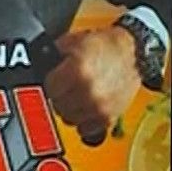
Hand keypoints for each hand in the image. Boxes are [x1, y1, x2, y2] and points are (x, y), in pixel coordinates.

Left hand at [45, 27, 138, 144]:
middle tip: (66, 86)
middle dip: (59, 95)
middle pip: (57, 105)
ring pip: (69, 119)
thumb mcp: (73, 41)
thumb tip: (37, 65)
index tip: (55, 79)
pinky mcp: (107, 118)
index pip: (49, 88)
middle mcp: (88, 91)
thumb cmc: (106, 47)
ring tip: (77, 96)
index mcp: (77, 71)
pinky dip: (83, 121)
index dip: (51, 82)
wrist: (133, 54)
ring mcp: (98, 107)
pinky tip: (86, 107)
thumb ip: (52, 55)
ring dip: (69, 109)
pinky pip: (84, 129)